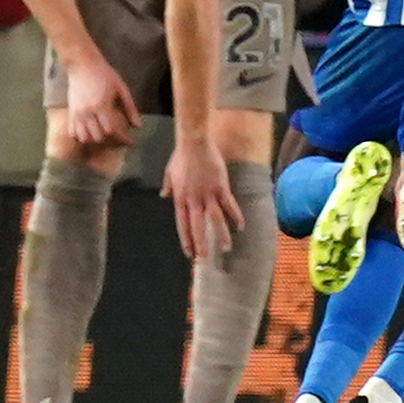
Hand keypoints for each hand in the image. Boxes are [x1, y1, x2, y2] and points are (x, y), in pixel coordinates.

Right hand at [60, 55, 140, 148]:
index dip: (123, 138)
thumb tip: (138, 126)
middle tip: (118, 137)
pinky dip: (81, 136)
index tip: (131, 141)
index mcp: (101, 106)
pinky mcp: (70, 112)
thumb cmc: (104, 74)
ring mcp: (77, 113)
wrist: (82, 64)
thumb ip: (130, 108)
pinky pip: (72, 132)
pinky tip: (90, 132)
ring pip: (84, 137)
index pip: (111, 131)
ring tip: (104, 135)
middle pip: (97, 137)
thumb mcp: (121, 89)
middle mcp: (87, 112)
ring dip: (94, 140)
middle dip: (110, 141)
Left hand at [163, 133, 242, 262]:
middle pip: (197, 226)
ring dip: (220, 235)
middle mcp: (193, 200)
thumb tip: (163, 196)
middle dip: (201, 244)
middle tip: (205, 259)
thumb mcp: (169, 172)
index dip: (185, 239)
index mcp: (180, 198)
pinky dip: (235, 216)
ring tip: (225, 248)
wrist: (193, 143)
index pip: (182, 224)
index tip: (188, 253)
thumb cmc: (180, 157)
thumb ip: (167, 187)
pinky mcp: (221, 187)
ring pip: (215, 220)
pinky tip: (240, 227)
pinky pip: (229, 205)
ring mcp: (208, 194)